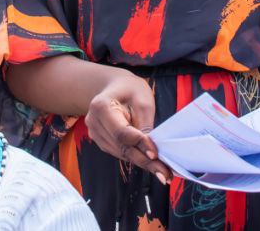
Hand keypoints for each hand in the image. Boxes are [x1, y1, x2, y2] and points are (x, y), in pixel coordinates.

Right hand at [85, 69, 171, 183]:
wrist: (115, 87)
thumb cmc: (130, 89)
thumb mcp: (142, 100)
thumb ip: (145, 124)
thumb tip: (152, 151)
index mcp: (101, 106)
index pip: (121, 132)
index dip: (139, 144)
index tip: (156, 154)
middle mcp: (94, 122)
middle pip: (121, 147)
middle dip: (145, 161)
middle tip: (165, 174)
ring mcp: (95, 133)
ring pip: (121, 153)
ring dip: (142, 163)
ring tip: (163, 172)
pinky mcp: (101, 141)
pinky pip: (120, 152)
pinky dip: (136, 158)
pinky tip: (151, 163)